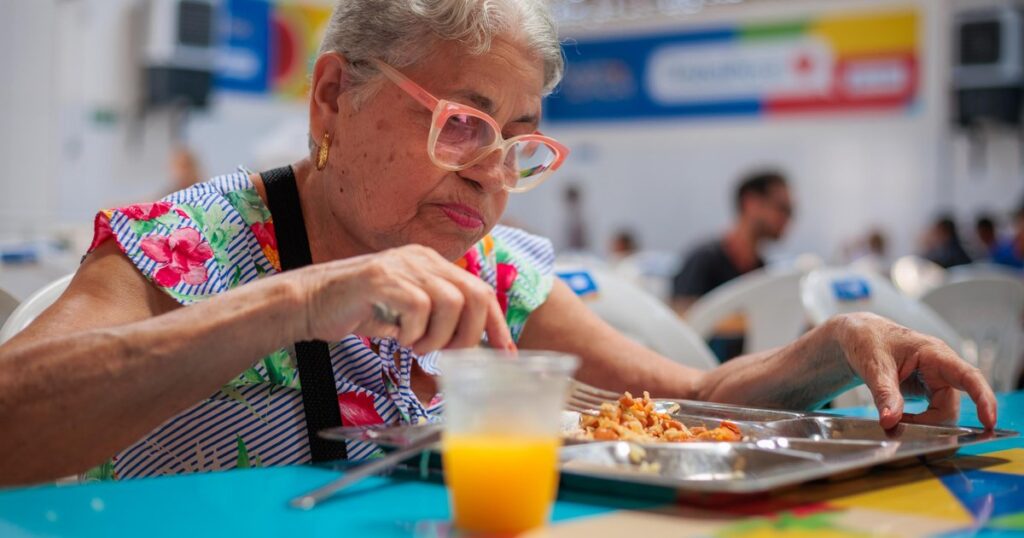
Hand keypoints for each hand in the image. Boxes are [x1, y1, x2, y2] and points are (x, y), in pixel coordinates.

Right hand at [295, 244, 513, 353]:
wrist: (307, 302)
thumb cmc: (355, 310)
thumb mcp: (405, 313)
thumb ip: (435, 319)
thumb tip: (469, 347)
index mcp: (432, 264)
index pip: (480, 290)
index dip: (496, 324)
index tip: (505, 353)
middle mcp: (422, 259)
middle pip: (475, 295)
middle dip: (469, 334)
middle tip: (446, 353)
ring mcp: (402, 266)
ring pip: (452, 302)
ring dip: (438, 336)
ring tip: (414, 345)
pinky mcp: (382, 279)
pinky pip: (419, 308)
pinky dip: (413, 332)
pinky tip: (396, 337)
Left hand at [830, 312, 996, 429]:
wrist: (858, 336)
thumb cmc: (869, 340)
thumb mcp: (874, 365)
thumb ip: (884, 393)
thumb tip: (890, 420)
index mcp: (934, 354)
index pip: (968, 376)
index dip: (983, 398)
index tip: (988, 420)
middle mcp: (941, 367)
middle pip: (950, 404)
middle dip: (932, 422)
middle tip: (901, 426)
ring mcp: (935, 379)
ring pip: (942, 411)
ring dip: (923, 423)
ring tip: (895, 420)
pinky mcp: (927, 390)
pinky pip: (932, 412)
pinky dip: (918, 421)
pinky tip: (900, 419)